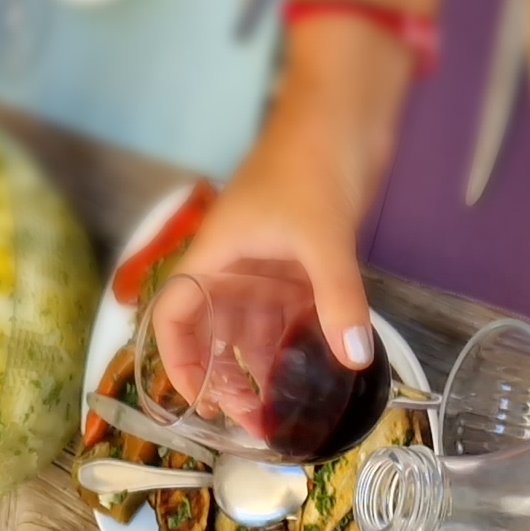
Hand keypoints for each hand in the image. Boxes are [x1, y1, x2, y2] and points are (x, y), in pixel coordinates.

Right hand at [159, 19, 410, 398]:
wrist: (346, 109)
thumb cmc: (313, 157)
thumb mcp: (322, 234)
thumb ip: (338, 296)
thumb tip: (355, 357)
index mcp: (216, 255)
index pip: (174, 316)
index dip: (177, 362)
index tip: (200, 404)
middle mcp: (235, 266)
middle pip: (213, 335)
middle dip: (226, 380)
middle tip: (255, 421)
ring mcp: (269, 267)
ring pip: (252, 331)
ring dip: (262, 370)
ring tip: (283, 411)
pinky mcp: (302, 264)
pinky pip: (288, 316)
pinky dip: (295, 346)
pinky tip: (313, 376)